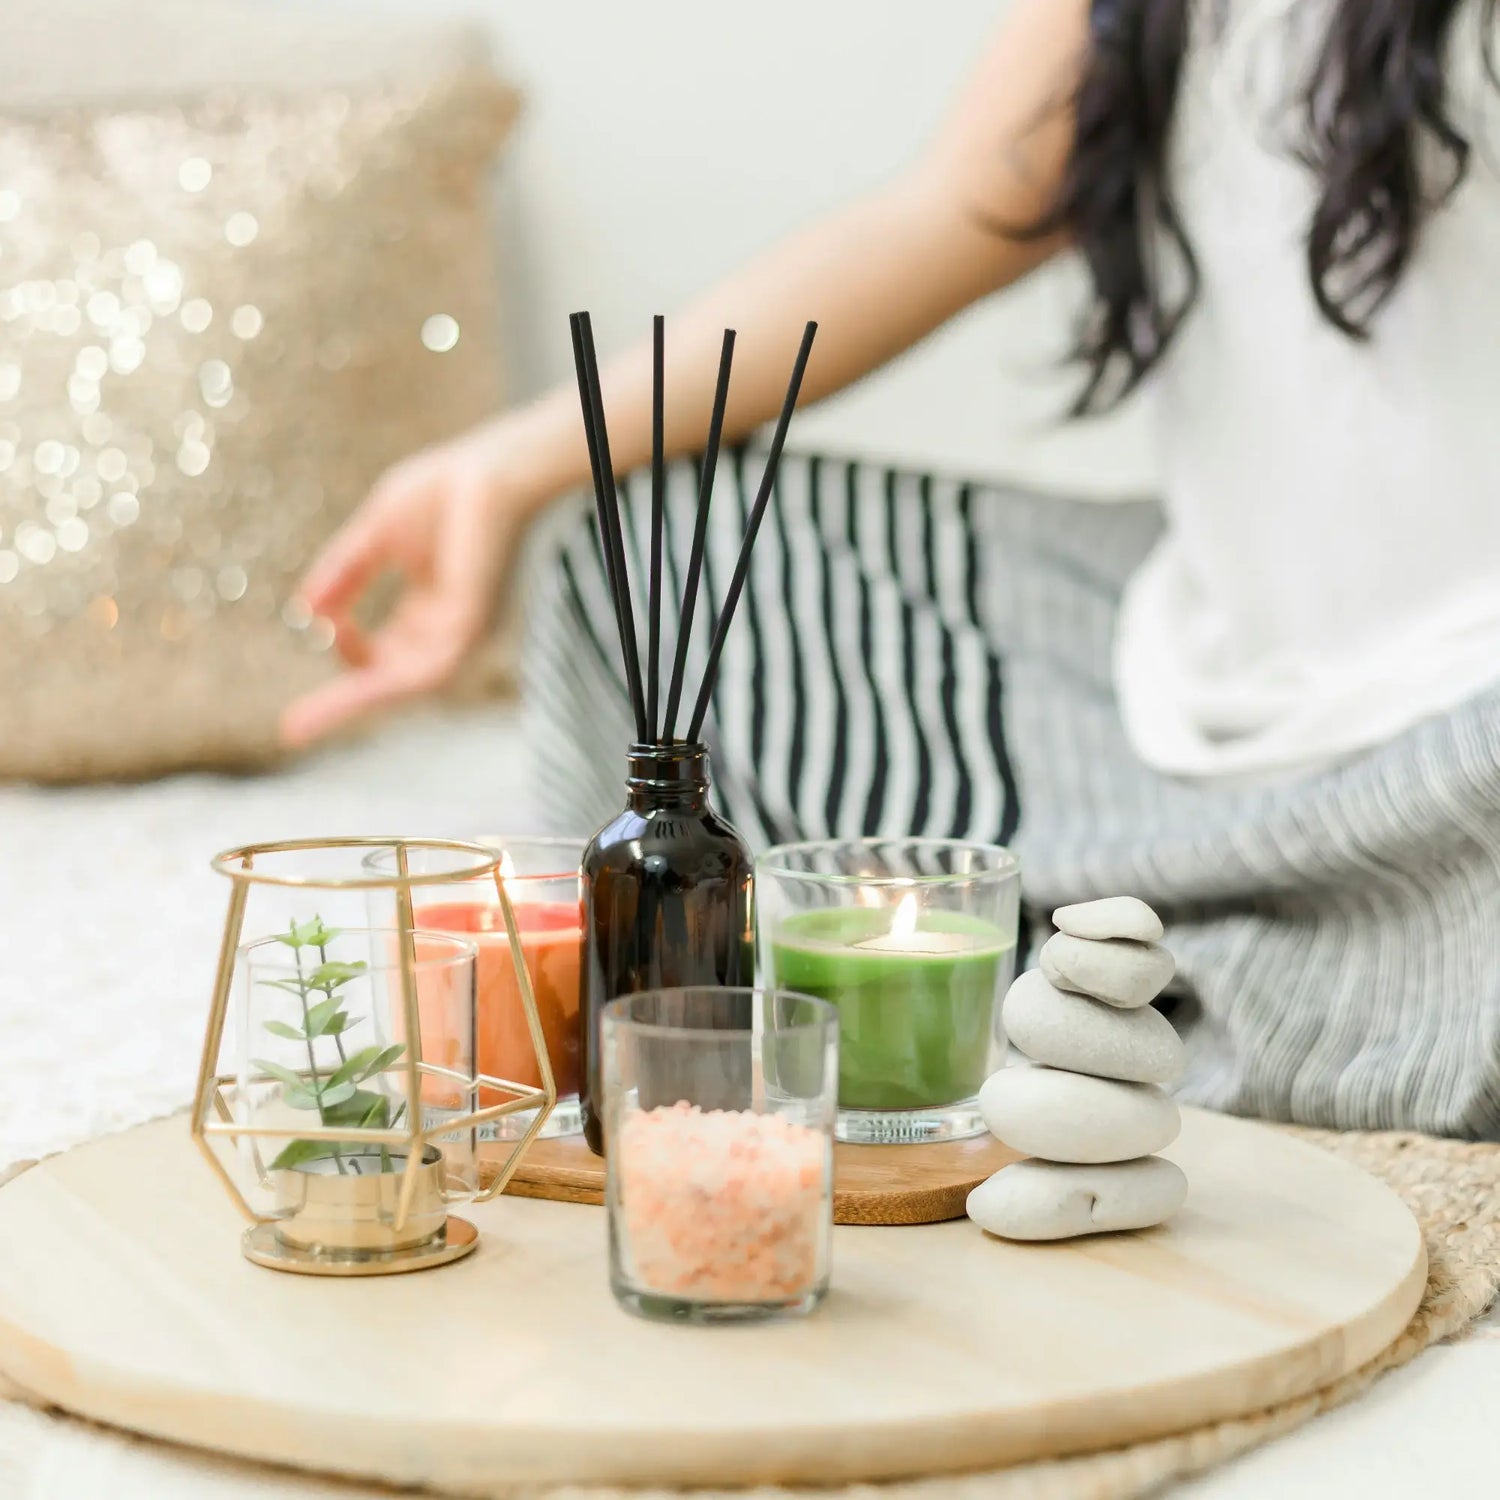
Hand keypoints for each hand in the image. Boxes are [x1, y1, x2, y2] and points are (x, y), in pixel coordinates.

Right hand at [280, 428, 523, 748]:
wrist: (491, 468)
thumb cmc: (443, 492)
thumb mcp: (375, 536)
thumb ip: (343, 572)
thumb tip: (305, 612)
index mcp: (428, 611)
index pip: (383, 656)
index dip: (347, 653)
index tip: (317, 626)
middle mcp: (446, 630)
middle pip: (389, 681)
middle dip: (343, 703)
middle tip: (292, 731)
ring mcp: (462, 630)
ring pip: (405, 684)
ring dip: (356, 703)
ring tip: (307, 725)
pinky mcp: (473, 624)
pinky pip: (430, 669)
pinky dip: (390, 683)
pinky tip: (356, 692)